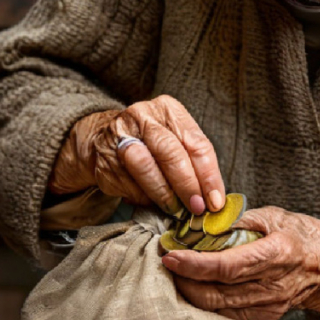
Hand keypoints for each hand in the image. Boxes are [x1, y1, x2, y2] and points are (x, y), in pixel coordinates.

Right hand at [47, 95, 225, 215]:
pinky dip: (144, 199)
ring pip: (146, 168)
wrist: (104, 140)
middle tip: (198, 208)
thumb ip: (193, 161)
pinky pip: (129, 184)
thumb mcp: (176, 138)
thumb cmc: (152, 143)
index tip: (216, 200)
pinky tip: (152, 203)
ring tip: (176, 210)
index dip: (208, 175)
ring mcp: (119, 136)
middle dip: (187, 185)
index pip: (196, 142)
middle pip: (170, 152)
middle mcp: (142, 116)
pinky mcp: (104, 159)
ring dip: (165, 194)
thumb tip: (212, 198)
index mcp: (168, 108)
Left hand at [162, 207, 319, 319]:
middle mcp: (273, 285)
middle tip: (168, 262)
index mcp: (277, 253)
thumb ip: (238, 221)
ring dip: (192, 292)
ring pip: (218, 308)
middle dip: (185, 280)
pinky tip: (198, 287)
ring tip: (178, 273)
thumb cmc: (302, 235)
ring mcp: (269, 306)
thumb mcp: (273, 215)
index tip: (172, 255)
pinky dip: (208, 303)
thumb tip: (204, 224)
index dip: (195, 264)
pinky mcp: (265, 317)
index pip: (227, 266)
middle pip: (217, 293)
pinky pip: (228, 316)